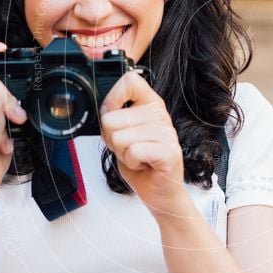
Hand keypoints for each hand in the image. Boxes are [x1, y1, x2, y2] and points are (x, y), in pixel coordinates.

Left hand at [99, 71, 187, 219]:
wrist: (160, 192)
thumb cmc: (141, 162)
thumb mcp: (123, 133)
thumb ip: (115, 117)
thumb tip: (103, 110)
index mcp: (151, 103)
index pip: (130, 80)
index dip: (112, 97)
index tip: (113, 113)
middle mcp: (160, 114)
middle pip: (112, 118)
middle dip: (112, 139)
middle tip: (129, 147)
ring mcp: (166, 133)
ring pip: (119, 137)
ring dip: (122, 153)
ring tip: (137, 156)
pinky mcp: (169, 152)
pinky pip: (133, 151)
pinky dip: (131, 163)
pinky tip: (144, 164)